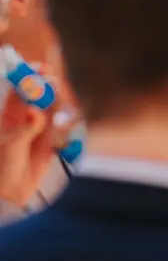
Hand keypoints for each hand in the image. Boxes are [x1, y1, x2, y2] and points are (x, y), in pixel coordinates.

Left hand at [0, 70, 57, 206]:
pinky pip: (63, 124)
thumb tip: (35, 112)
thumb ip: (25, 128)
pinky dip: (68, 120)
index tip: (39, 69)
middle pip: (39, 94)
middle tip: (52, 81)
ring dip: (58, 100)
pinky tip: (68, 121)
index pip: (20, 89)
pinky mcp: (52, 139)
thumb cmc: (3, 167)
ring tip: (59, 100)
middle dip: (47, 86)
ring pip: (53, 106)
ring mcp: (40, 127)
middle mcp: (26, 117)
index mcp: (9, 115)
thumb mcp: (11, 145)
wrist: (12, 191)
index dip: (29, 76)